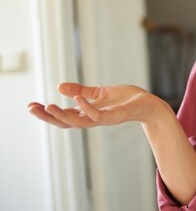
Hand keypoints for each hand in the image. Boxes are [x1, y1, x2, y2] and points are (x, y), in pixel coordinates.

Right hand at [28, 83, 162, 128]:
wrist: (149, 104)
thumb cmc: (126, 100)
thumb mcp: (99, 92)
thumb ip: (80, 92)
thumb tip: (59, 88)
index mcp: (88, 114)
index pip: (63, 117)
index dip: (46, 113)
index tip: (30, 105)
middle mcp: (93, 119)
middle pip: (66, 122)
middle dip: (48, 117)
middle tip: (31, 108)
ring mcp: (104, 119)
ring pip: (79, 122)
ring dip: (63, 115)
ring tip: (48, 106)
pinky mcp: (116, 115)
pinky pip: (98, 115)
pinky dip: (87, 108)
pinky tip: (77, 99)